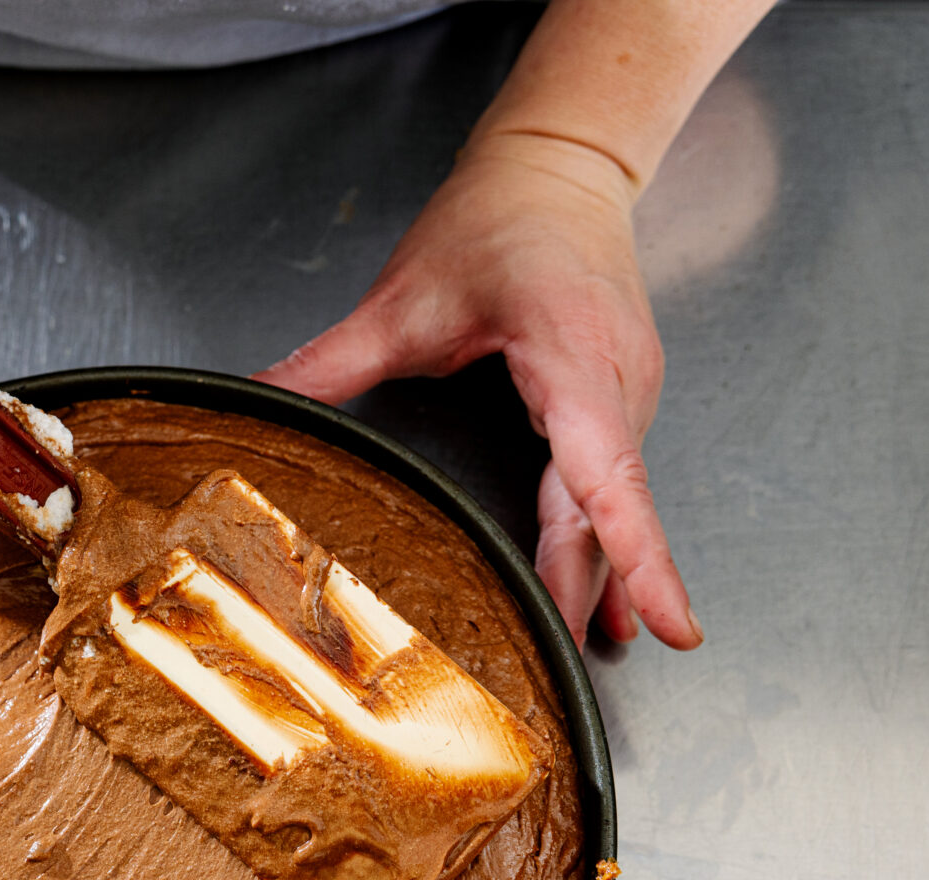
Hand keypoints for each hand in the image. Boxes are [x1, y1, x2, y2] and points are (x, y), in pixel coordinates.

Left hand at [257, 135, 702, 650]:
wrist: (560, 165)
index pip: (608, 474)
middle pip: (608, 509)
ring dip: (607, 573)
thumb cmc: (497, 218)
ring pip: (617, 502)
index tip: (671, 623)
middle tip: (569, 665)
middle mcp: (614, 382)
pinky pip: (618, 483)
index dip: (635, 554)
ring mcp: (627, 392)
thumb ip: (330, 360)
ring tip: (587, 648)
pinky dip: (612, 541)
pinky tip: (615, 601)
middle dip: (596, 588)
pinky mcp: (619, 398)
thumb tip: (257, 399)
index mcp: (569, 354)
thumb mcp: (404, 295)